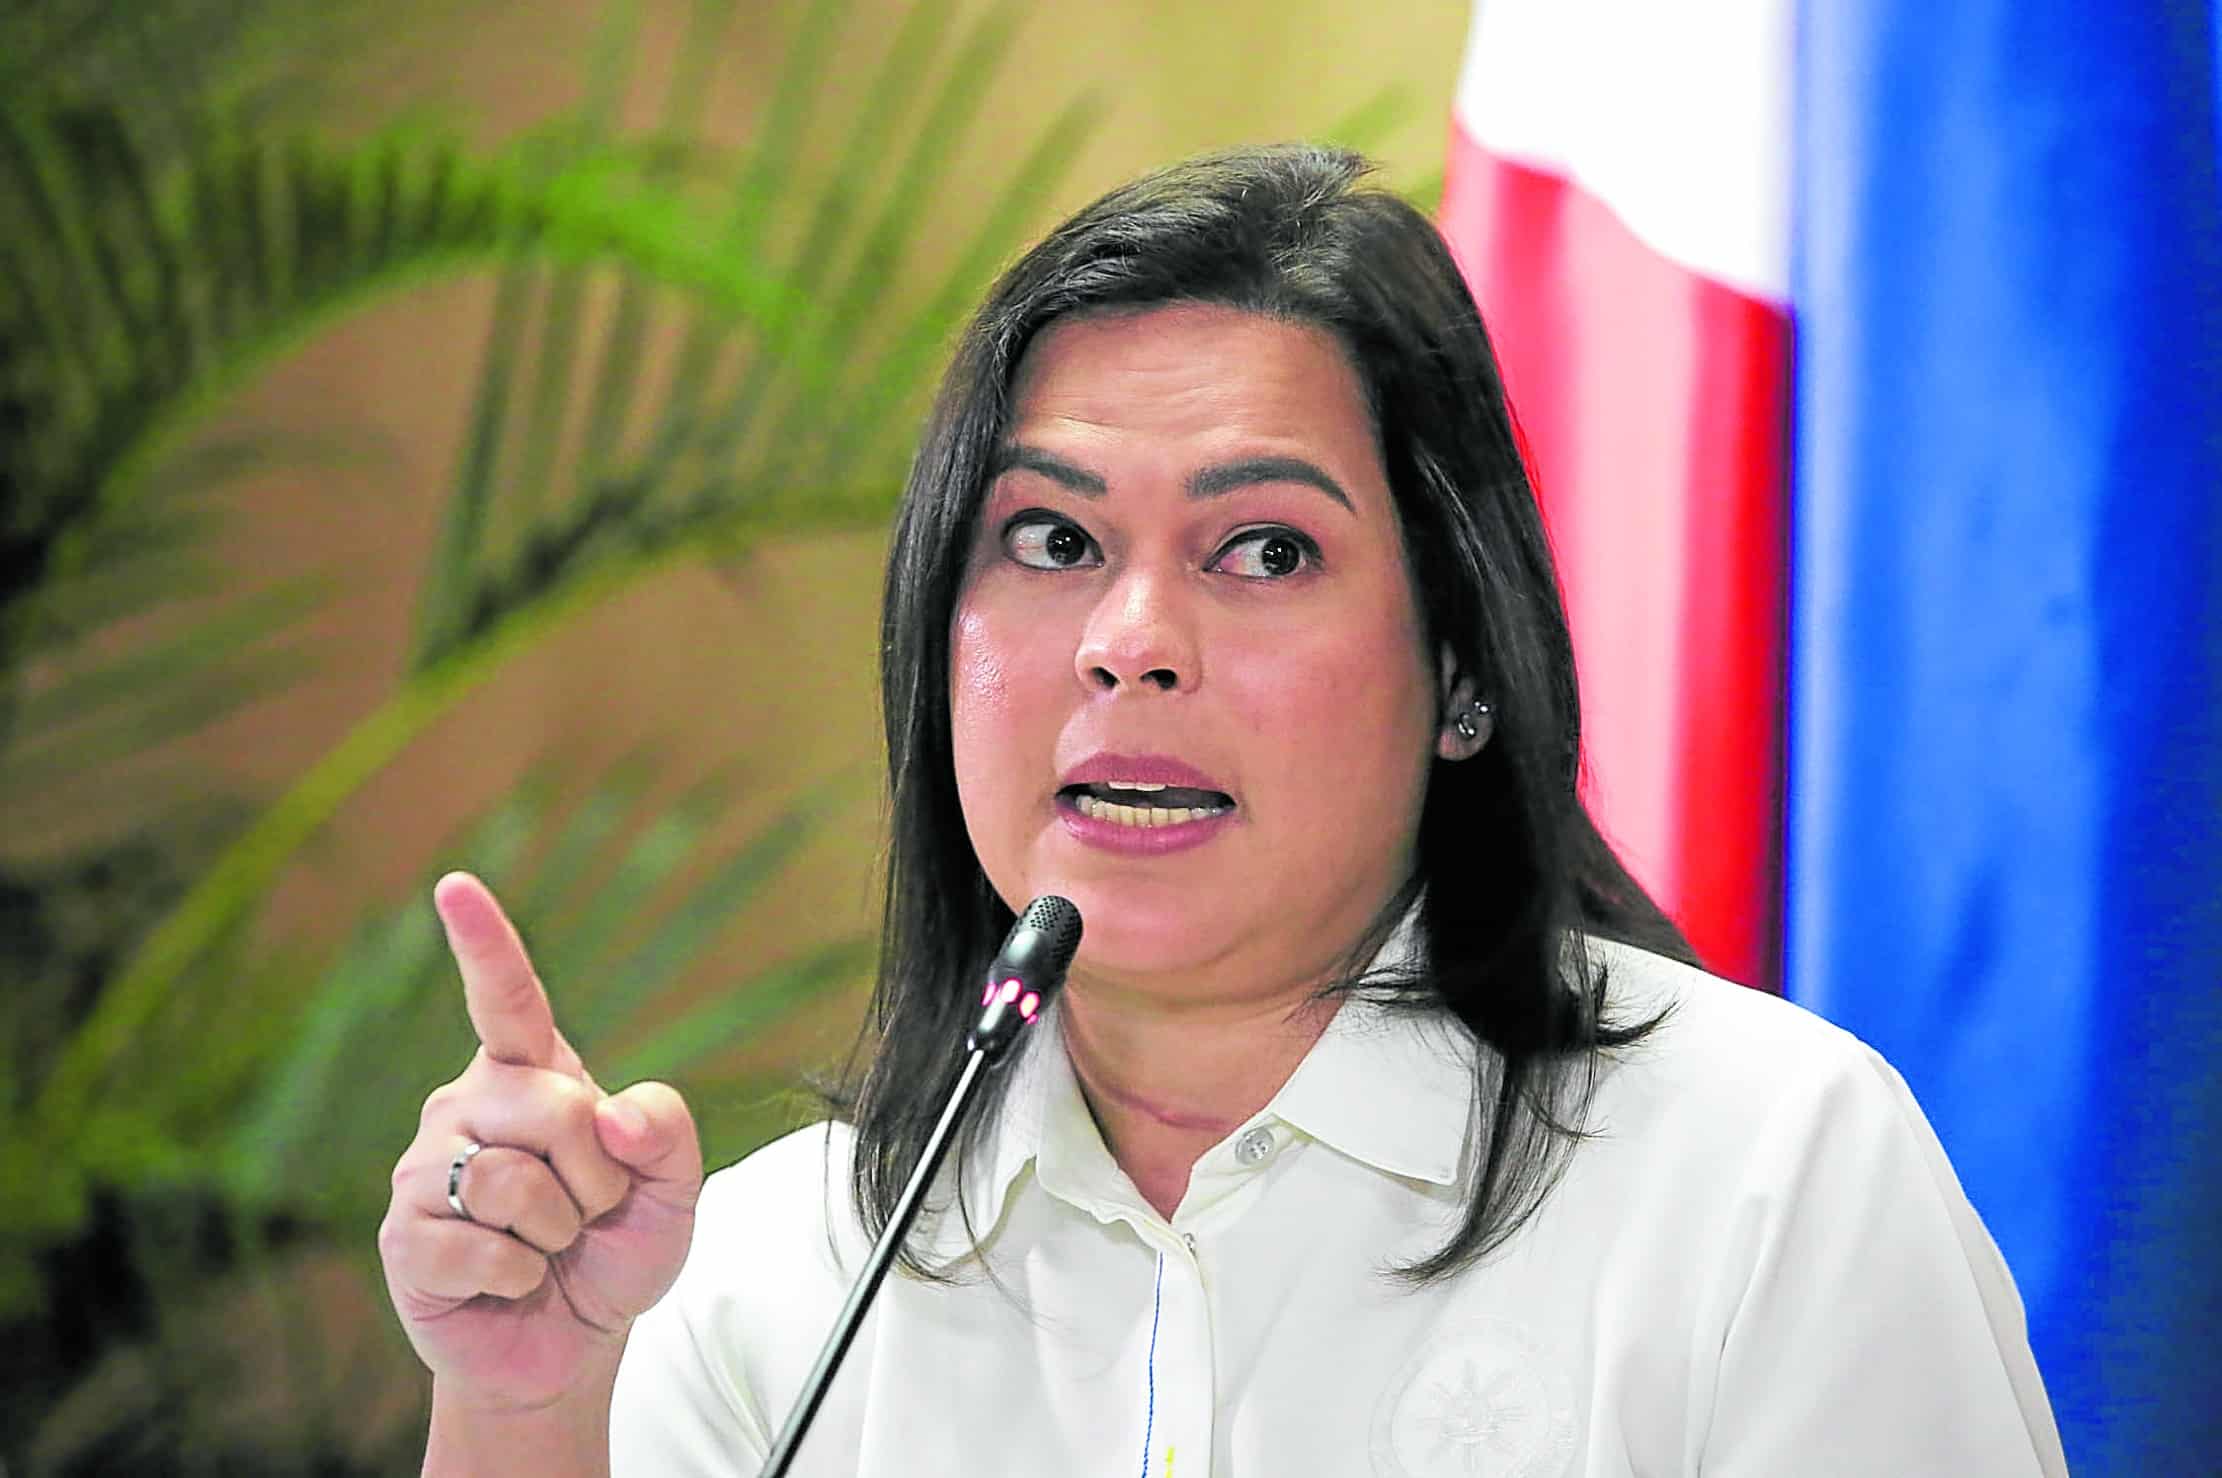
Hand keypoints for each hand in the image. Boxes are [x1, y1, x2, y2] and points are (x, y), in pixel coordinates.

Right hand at [379, 872, 702, 1411]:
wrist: (572, 1343)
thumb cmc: (614, 1250)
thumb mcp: (673, 1189)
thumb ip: (669, 1131)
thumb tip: (612, 1112)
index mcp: (532, 1074)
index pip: (508, 997)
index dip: (484, 942)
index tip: (456, 885)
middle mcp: (469, 1104)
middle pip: (554, 1107)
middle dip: (598, 1175)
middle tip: (587, 1212)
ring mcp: (427, 1167)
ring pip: (517, 1182)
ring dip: (558, 1232)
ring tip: (545, 1247)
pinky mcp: (404, 1235)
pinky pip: (482, 1245)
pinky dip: (520, 1275)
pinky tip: (509, 1280)